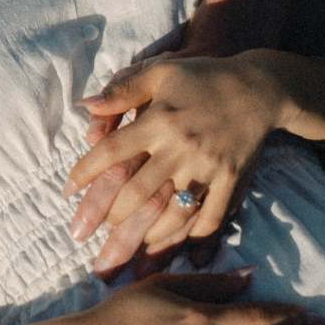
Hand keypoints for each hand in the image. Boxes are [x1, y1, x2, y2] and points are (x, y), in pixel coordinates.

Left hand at [64, 54, 284, 272]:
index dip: (86, 173)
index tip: (67, 191)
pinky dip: (188, 238)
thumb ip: (123, 89)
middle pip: (136, 192)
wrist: (257, 88)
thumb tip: (86, 106)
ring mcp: (207, 169)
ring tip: (121, 253)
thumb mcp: (161, 72)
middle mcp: (180, 148)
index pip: (112, 151)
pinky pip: (208, 219)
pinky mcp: (229, 183)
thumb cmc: (202, 78)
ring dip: (143, 236)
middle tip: (83, 236)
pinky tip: (169, 250)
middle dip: (106, 217)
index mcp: (159, 120)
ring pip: (170, 214)